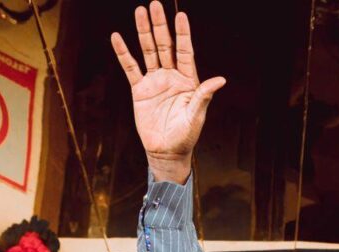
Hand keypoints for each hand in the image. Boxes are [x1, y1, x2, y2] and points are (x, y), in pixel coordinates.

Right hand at [111, 3, 224, 183]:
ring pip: (148, 51)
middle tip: (154, 4)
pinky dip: (123, 53)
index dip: (183, 34)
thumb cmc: (186, 135)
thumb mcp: (196, 115)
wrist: (166, 150)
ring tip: (139, 11)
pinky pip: (130, 68)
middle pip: (165, 45)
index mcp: (188, 80)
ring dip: (143, 32)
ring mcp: (155, 81)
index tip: (180, 15)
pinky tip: (117, 37)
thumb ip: (204, 95)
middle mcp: (171, 76)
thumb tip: (220, 80)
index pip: (185, 52)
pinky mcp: (140, 90)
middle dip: (160, 25)